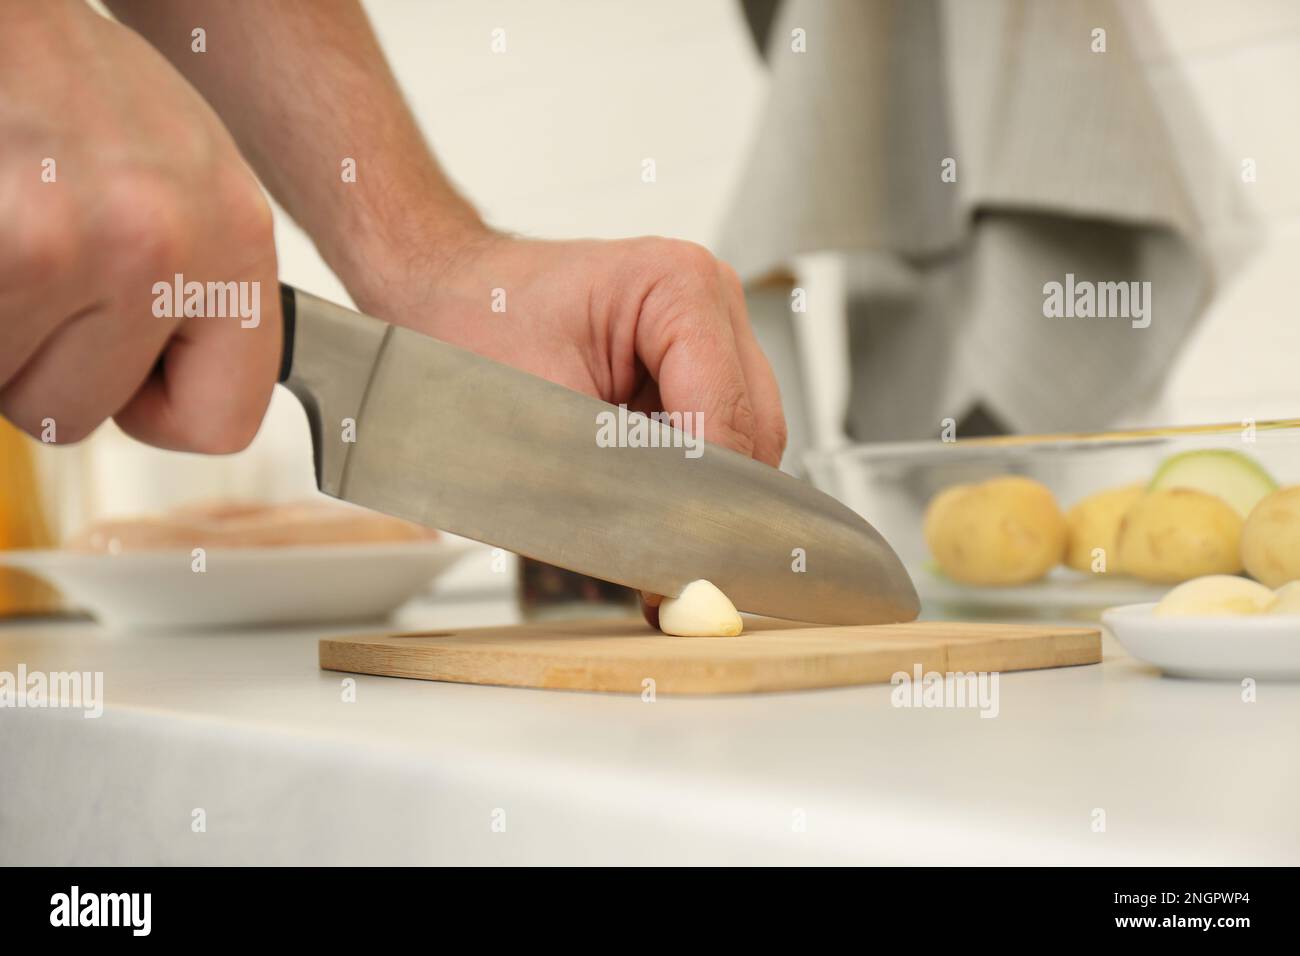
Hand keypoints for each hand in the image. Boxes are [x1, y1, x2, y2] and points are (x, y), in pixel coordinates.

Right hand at [0, 0, 278, 450]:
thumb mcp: (185, 179)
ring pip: (6, 387)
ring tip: (10, 231)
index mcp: (235, 236)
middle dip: (41, 362)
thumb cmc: (77, 84)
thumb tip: (185, 386)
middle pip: (80, 415)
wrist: (11, 19)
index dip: (159, 410)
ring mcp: (66, 244)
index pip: (223, 422)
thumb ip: (199, 286)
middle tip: (37, 265)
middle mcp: (161, 244)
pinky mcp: (5, 243)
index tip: (134, 376)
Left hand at [351, 230, 787, 625]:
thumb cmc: (475, 323)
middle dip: (712, 504)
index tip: (687, 565)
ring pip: (746, 442)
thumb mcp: (536, 413)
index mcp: (680, 287)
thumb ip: (607, 485)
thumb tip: (656, 562)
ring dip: (701, 493)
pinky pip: (717, 437)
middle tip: (670, 573)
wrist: (449, 294)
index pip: (728, 417)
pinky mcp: (695, 364)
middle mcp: (710, 300)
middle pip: (754, 433)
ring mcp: (710, 331)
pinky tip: (644, 501)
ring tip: (649, 536)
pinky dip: (687, 478)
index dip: (707, 501)